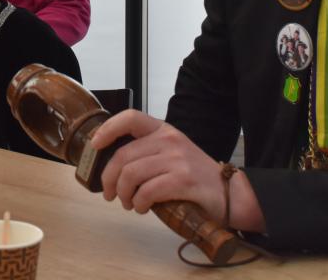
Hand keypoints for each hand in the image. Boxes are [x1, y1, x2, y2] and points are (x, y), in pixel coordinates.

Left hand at [91, 110, 264, 232]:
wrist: (232, 194)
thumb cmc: (196, 177)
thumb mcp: (172, 154)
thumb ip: (147, 154)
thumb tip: (113, 167)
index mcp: (164, 130)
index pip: (130, 118)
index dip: (108, 129)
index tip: (95, 144)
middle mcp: (169, 139)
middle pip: (123, 155)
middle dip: (110, 179)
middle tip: (111, 195)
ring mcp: (177, 159)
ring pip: (131, 174)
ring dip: (124, 194)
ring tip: (128, 204)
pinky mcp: (183, 180)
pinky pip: (147, 191)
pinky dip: (139, 203)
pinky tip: (142, 208)